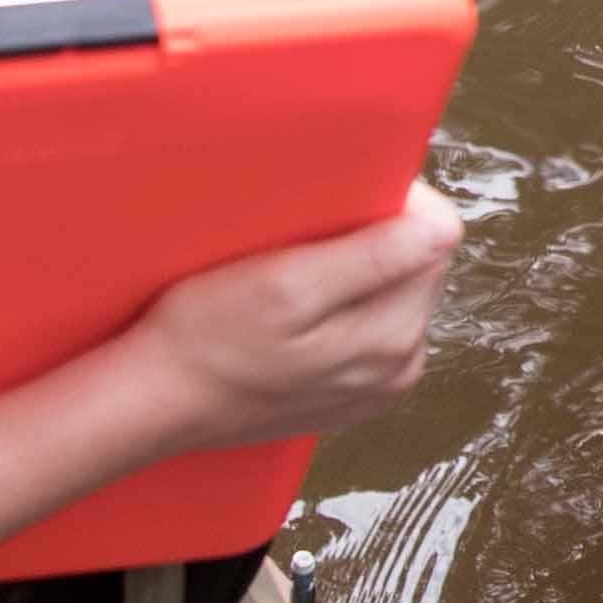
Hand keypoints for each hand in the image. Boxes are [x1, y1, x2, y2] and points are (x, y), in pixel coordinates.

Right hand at [137, 184, 461, 453]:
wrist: (155, 400)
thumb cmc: (204, 337)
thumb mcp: (285, 285)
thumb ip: (374, 258)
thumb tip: (447, 228)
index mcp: (394, 337)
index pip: (435, 234)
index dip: (390, 202)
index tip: (337, 202)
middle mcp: (400, 366)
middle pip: (418, 263)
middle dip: (374, 238)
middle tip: (305, 241)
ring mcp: (377, 384)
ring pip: (392, 291)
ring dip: (356, 270)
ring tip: (295, 275)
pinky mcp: (350, 391)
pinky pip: (367, 324)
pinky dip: (339, 304)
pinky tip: (295, 310)